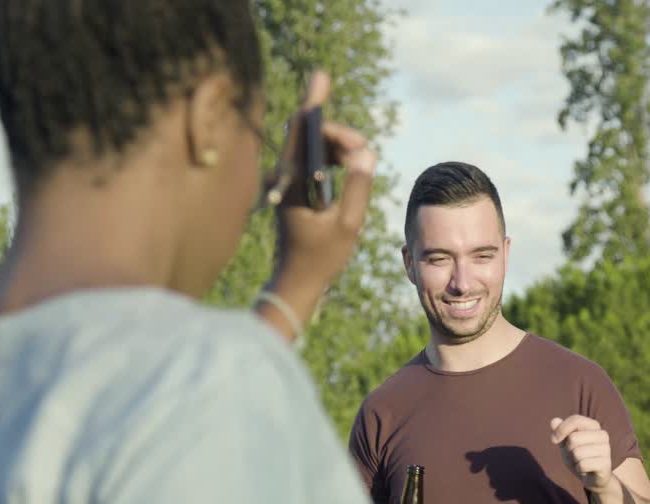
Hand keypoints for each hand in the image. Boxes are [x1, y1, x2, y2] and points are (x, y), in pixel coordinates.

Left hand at [271, 70, 378, 292]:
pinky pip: (310, 157)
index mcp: (292, 182)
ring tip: (362, 162)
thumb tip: (366, 154)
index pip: (300, 130)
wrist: (296, 281)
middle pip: (308, 133)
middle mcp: (283, 176)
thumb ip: (358, 188)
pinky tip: (347, 165)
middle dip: (339, 132)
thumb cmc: (321, 258)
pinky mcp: (292, 187)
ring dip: (338, 145)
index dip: (313, 101)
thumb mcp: (348, 225)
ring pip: (311, 144)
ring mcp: (286, 180)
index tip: (322, 77)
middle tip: (364, 151)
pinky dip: (331, 155)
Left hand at [550, 416, 613, 492]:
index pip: (576, 420)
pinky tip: (585, 470)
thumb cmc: (578, 457)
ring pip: (577, 453)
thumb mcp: (565, 443)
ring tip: (581, 462)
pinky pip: (583, 465)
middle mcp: (603, 435)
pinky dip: (579, 468)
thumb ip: (560, 431)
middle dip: (568, 450)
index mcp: (594, 426)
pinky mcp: (606, 464)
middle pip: (573, 438)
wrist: (592, 478)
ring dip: (574, 460)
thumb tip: (554, 421)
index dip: (561, 429)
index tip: (554, 440)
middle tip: (575, 456)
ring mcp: (606, 449)